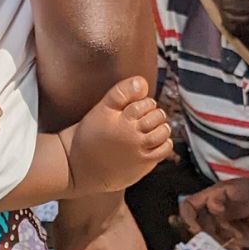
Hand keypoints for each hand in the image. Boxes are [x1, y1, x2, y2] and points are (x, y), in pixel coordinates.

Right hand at [63, 76, 173, 193]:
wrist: (83, 167)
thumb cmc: (90, 136)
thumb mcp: (101, 109)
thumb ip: (122, 93)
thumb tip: (142, 82)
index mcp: (121, 119)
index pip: (146, 102)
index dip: (142, 101)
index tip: (134, 106)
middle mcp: (133, 135)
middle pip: (157, 115)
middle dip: (153, 112)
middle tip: (142, 116)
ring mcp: (140, 150)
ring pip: (163, 131)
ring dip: (160, 126)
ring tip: (150, 126)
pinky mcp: (145, 164)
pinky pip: (165, 148)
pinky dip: (164, 141)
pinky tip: (154, 140)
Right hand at [173, 179, 248, 249]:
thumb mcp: (248, 194)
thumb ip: (228, 200)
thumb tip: (211, 206)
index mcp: (214, 197)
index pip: (189, 206)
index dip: (186, 219)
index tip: (196, 233)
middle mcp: (218, 213)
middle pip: (202, 229)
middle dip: (213, 241)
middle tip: (231, 245)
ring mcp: (230, 227)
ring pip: (220, 243)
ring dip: (234, 247)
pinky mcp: (242, 239)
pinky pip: (239, 248)